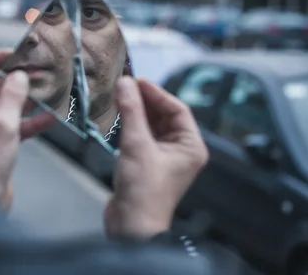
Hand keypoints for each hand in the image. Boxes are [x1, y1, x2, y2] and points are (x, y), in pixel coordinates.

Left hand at [0, 50, 53, 208]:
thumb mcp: (2, 125)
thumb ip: (12, 97)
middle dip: (17, 81)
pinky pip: (14, 126)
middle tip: (40, 72)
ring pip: (7, 106)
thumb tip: (19, 75)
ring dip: (27, 100)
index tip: (15, 55)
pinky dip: (30, 122)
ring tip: (50, 90)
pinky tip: (50, 118)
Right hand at [104, 77, 207, 238]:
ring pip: (150, 125)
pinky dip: (130, 126)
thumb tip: (125, 82)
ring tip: (118, 98)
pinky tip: (117, 117)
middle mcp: (180, 150)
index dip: (156, 93)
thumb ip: (131, 111)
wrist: (131, 227)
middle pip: (163, 116)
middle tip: (123, 86)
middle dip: (144, 101)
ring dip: (136, 112)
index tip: (135, 80)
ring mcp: (163, 158)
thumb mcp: (137, 145)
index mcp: (190, 146)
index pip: (177, 109)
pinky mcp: (146, 164)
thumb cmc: (143, 190)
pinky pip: (140, 137)